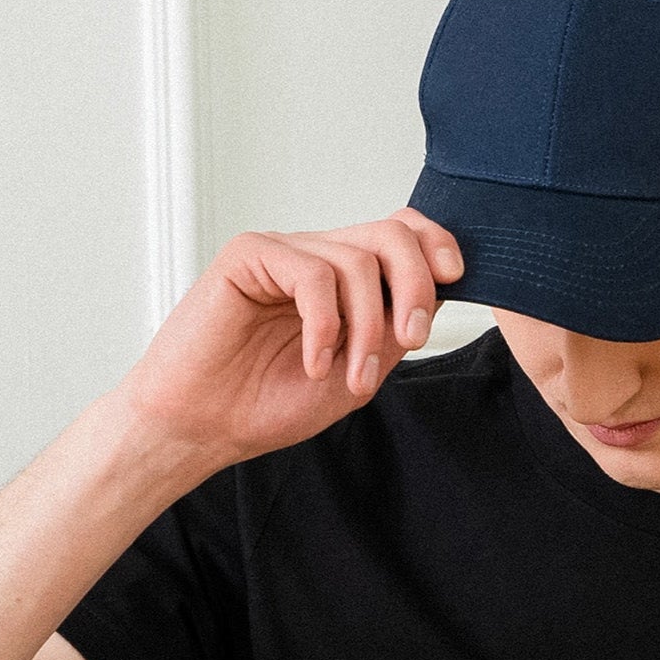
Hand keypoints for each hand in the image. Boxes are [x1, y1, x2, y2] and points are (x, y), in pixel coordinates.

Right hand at [123, 211, 464, 474]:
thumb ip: (394, 330)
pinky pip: (312, 275)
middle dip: (415, 286)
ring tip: (348, 378)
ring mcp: (283, 253)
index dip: (435, 244)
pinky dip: (325, 326)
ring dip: (366, 329)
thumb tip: (440, 290)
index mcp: (344, 279)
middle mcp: (317, 257)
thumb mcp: (358, 372)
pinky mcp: (249, 256)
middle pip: (391, 235)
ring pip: (357, 262)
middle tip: (411, 339)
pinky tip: (313, 362)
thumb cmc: (269, 403)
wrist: (204, 427)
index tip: (455, 278)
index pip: (402, 232)